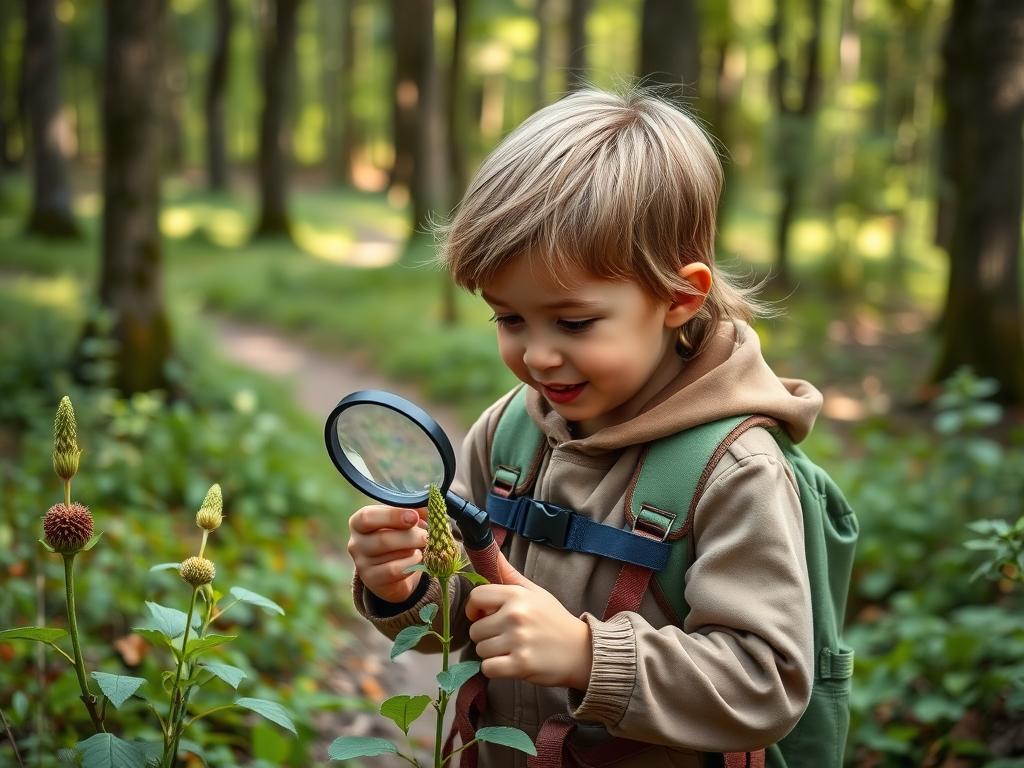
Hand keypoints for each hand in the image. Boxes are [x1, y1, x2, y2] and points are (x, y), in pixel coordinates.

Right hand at [347, 504, 427, 603]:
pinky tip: (418, 559)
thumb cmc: (398, 536)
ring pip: (391, 556)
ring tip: (423, 546)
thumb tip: (428, 510)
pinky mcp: (372, 580)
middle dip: (410, 537)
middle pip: (383, 539)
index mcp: (359, 522)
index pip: (367, 517)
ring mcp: (362, 564)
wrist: (395, 568)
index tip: (414, 517)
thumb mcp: (403, 520)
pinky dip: (411, 563)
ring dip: (412, 550)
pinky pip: (395, 571)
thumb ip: (413, 512)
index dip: (392, 516)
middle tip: (427, 536)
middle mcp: (356, 543)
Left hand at [465, 554, 592, 689]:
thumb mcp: (535, 592)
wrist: (582, 650)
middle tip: (505, 637)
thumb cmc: (554, 620)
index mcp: (517, 595)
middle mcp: (515, 615)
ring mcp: (517, 640)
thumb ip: (510, 574)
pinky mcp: (520, 664)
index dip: (474, 608)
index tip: (483, 616)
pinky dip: (495, 669)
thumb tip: (491, 551)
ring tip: (511, 649)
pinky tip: (510, 663)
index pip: (476, 597)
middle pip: (475, 629)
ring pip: (480, 650)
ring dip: (492, 653)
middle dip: (486, 635)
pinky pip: (488, 668)